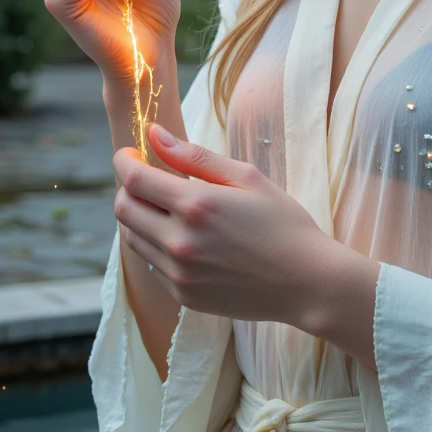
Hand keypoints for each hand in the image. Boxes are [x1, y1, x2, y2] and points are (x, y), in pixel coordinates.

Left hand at [113, 123, 335, 325]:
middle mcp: (180, 242)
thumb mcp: (247, 178)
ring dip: (139, 217)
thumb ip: (196, 156)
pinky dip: (156, 245)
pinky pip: (152, 264)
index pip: (134, 180)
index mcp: (196, 206)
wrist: (307, 283)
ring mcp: (179, 273)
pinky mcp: (183, 295)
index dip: (125, 161)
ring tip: (167, 208)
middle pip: (124, 209)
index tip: (130, 154)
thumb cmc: (283, 224)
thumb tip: (156, 135)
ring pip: (132, 238)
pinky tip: (184, 238)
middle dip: (128, 187)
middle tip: (148, 179)